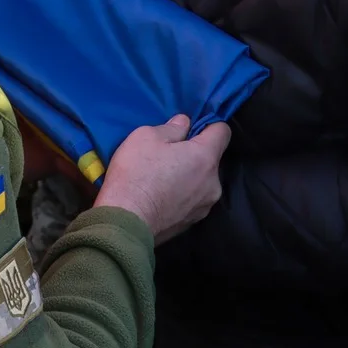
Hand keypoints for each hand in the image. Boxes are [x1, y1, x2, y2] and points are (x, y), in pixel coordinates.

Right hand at [94, 115, 229, 242]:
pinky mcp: (191, 223)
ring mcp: (204, 206)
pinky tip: (160, 196)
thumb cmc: (136, 174)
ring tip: (161, 178)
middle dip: (194, 153)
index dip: (208, 124)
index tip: (191, 128)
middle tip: (167, 154)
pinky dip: (181, 195)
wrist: (124, 222)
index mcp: (205, 158)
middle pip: (211, 159)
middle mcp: (213, 183)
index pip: (222, 131)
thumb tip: (185, 123)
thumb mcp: (146, 137)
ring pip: (201, 181)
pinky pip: (191, 200)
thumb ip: (172, 127)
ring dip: (188, 176)